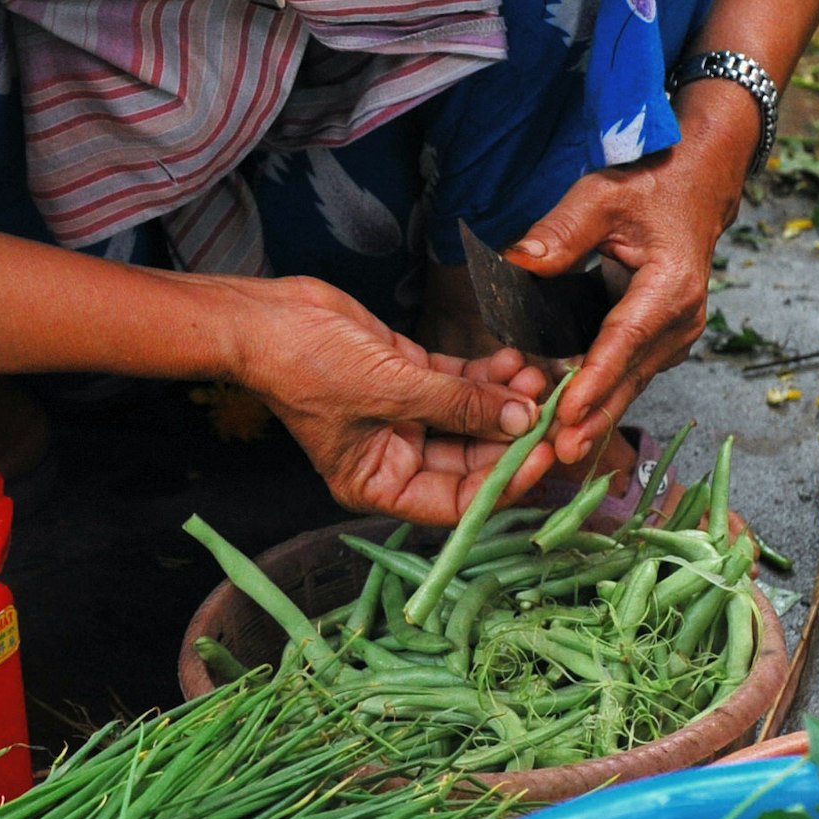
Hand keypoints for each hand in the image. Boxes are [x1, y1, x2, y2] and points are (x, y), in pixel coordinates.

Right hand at [224, 278, 554, 524]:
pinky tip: (513, 360)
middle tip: (553, 410)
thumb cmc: (306, 366)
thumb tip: (521, 418)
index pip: (457, 500)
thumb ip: (459, 404)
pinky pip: (459, 384)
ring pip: (471, 418)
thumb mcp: (390, 389)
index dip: (503, 482)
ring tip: (534, 374)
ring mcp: (404, 417)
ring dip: (505, 399)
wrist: (266, 317)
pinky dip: (486, 374)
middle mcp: (395, 457)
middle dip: (512, 434)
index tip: (541, 454)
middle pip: (472, 460)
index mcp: (380, 484)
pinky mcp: (408, 378)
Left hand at [504, 109, 747, 467]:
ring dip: (597, 416)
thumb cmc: (649, 189)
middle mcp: (681, 319)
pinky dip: (603, 398)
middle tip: (558, 454)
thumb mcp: (601, 196)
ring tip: (560, 451)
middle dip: (595, 419)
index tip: (567, 413)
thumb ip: (561, 231)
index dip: (596, 379)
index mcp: (669, 285)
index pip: (625, 340)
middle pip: (631, 377)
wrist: (695, 190)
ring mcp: (676, 336)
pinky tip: (572, 424)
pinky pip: (631, 376)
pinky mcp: (664, 343)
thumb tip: (519, 263)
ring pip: (631, 384)